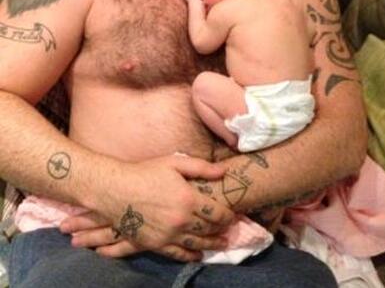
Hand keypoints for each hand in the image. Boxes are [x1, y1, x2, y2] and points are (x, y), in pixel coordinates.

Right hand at [66, 154, 233, 254]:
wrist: (115, 190)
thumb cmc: (145, 172)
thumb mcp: (174, 163)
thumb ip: (201, 167)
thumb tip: (224, 171)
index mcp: (188, 199)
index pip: (217, 212)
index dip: (229, 215)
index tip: (235, 214)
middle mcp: (181, 220)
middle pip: (209, 229)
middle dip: (222, 229)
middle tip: (231, 228)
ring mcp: (168, 235)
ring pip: (197, 244)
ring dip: (212, 244)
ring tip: (222, 243)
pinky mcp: (155, 244)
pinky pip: (178, 254)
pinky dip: (190, 256)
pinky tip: (198, 255)